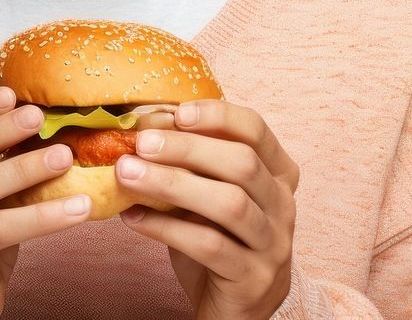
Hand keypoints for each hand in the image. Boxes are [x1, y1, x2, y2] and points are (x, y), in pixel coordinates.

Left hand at [115, 99, 298, 319]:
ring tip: (127, 174)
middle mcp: (283, 205)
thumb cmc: (218, 235)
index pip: (255, 129)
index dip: (218, 115)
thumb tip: (143, 127)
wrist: (235, 307)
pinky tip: (133, 217)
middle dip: (188, 148)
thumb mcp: (210, 192)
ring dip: (172, 184)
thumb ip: (192, 163)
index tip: (177, 112)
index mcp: (277, 172)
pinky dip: (165, 228)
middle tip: (142, 143)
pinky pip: (209, 246)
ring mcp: (273, 244)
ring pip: (228, 204)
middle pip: (242, 163)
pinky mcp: (253, 279)